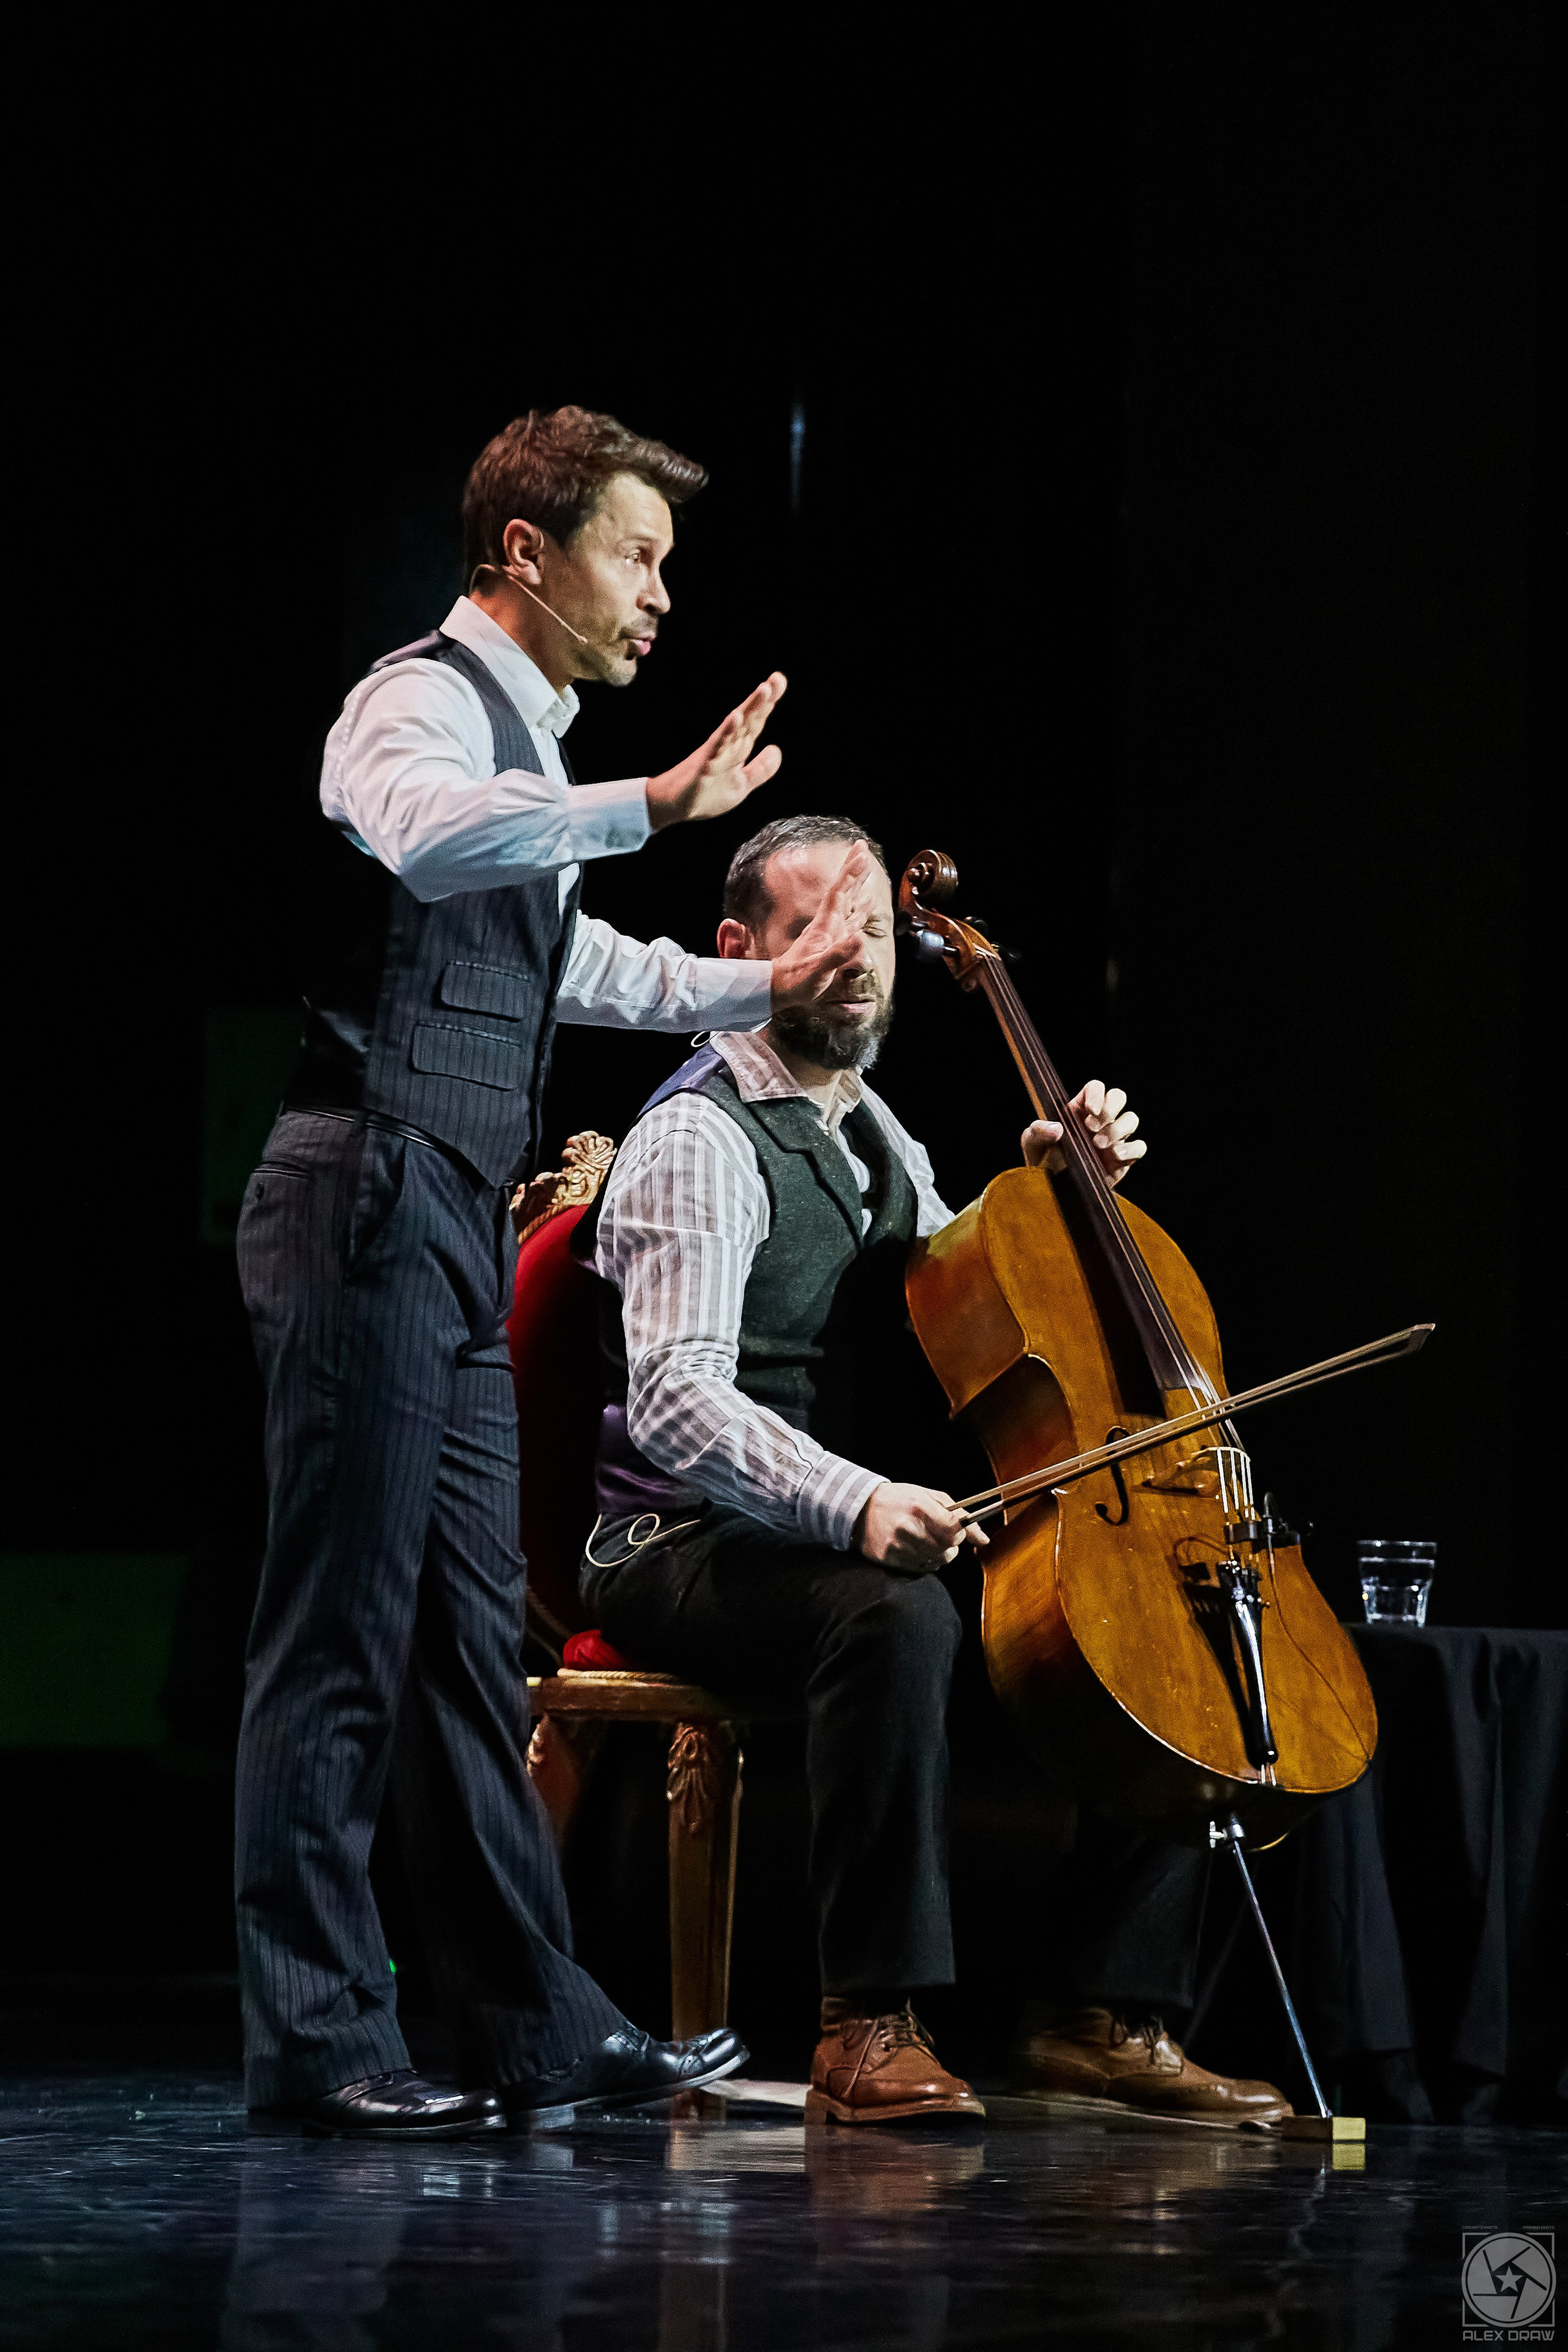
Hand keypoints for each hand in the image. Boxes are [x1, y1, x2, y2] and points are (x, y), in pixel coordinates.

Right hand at [645, 673, 786, 828]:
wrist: (676, 808)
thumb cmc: (706, 794)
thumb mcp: (741, 785)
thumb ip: (760, 769)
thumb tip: (776, 748)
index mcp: (737, 748)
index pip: (755, 722)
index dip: (767, 703)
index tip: (779, 681)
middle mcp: (727, 745)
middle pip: (748, 718)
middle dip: (762, 699)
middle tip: (777, 678)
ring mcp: (715, 752)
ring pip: (735, 726)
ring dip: (749, 708)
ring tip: (763, 690)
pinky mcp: (704, 764)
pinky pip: (717, 746)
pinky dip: (727, 731)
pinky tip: (736, 717)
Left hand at [769, 844, 874, 1011]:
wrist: (778, 989)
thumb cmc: (796, 982)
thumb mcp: (818, 972)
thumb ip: (838, 955)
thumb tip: (860, 937)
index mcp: (824, 927)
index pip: (839, 894)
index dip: (850, 874)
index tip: (861, 853)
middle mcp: (827, 925)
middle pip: (842, 892)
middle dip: (852, 870)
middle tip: (861, 847)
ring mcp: (829, 933)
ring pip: (846, 903)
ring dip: (855, 886)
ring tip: (866, 870)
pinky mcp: (831, 943)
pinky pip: (849, 920)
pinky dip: (860, 910)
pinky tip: (866, 905)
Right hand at [853, 1481, 988, 1572]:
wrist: (861, 1508)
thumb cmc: (900, 1499)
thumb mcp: (930, 1496)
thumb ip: (959, 1514)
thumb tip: (984, 1540)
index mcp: (920, 1507)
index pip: (955, 1530)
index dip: (960, 1533)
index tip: (955, 1530)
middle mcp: (908, 1527)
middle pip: (948, 1548)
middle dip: (950, 1544)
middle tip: (938, 1534)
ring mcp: (897, 1545)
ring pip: (936, 1561)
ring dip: (937, 1553)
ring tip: (924, 1540)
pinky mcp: (889, 1559)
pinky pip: (920, 1568)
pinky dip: (923, 1561)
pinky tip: (914, 1548)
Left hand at [1021, 1080, 1144, 1188]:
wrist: (1055, 1188)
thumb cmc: (1044, 1159)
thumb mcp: (1032, 1142)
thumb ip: (1038, 1130)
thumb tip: (1057, 1128)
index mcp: (1079, 1109)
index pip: (1095, 1087)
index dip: (1097, 1094)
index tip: (1090, 1110)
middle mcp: (1100, 1119)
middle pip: (1118, 1096)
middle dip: (1110, 1108)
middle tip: (1091, 1127)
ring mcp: (1113, 1137)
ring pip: (1131, 1119)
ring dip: (1118, 1129)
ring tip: (1098, 1144)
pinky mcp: (1123, 1158)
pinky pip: (1139, 1146)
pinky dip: (1131, 1149)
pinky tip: (1115, 1155)